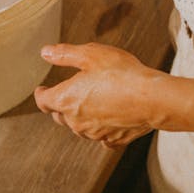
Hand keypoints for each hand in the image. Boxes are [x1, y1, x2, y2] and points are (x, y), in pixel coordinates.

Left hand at [34, 42, 161, 148]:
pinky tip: (108, 117)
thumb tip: (45, 52)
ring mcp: (94, 134)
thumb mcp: (90, 54)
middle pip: (59, 116)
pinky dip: (101, 127)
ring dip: (80, 116)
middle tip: (67, 94)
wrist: (152, 98)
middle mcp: (76, 122)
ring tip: (90, 102)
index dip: (41, 94)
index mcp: (66, 100)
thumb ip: (64, 54)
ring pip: (79, 127)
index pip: (43, 101)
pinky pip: (101, 136)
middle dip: (60, 105)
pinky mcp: (113, 140)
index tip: (42, 90)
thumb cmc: (121, 73)